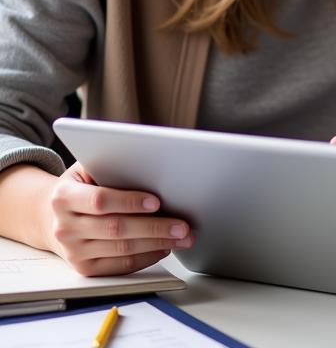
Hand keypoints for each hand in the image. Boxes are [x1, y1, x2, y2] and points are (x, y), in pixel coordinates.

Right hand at [47, 162, 192, 275]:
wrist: (52, 216)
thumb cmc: (81, 187)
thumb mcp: (88, 169)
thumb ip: (113, 167)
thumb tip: (152, 167)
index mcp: (64, 197)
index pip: (101, 200)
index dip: (129, 202)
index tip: (157, 202)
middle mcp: (65, 227)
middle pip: (116, 229)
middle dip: (154, 228)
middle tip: (182, 226)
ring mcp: (73, 251)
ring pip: (122, 249)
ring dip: (157, 244)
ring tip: (181, 238)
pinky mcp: (84, 268)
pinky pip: (119, 266)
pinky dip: (145, 258)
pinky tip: (163, 248)